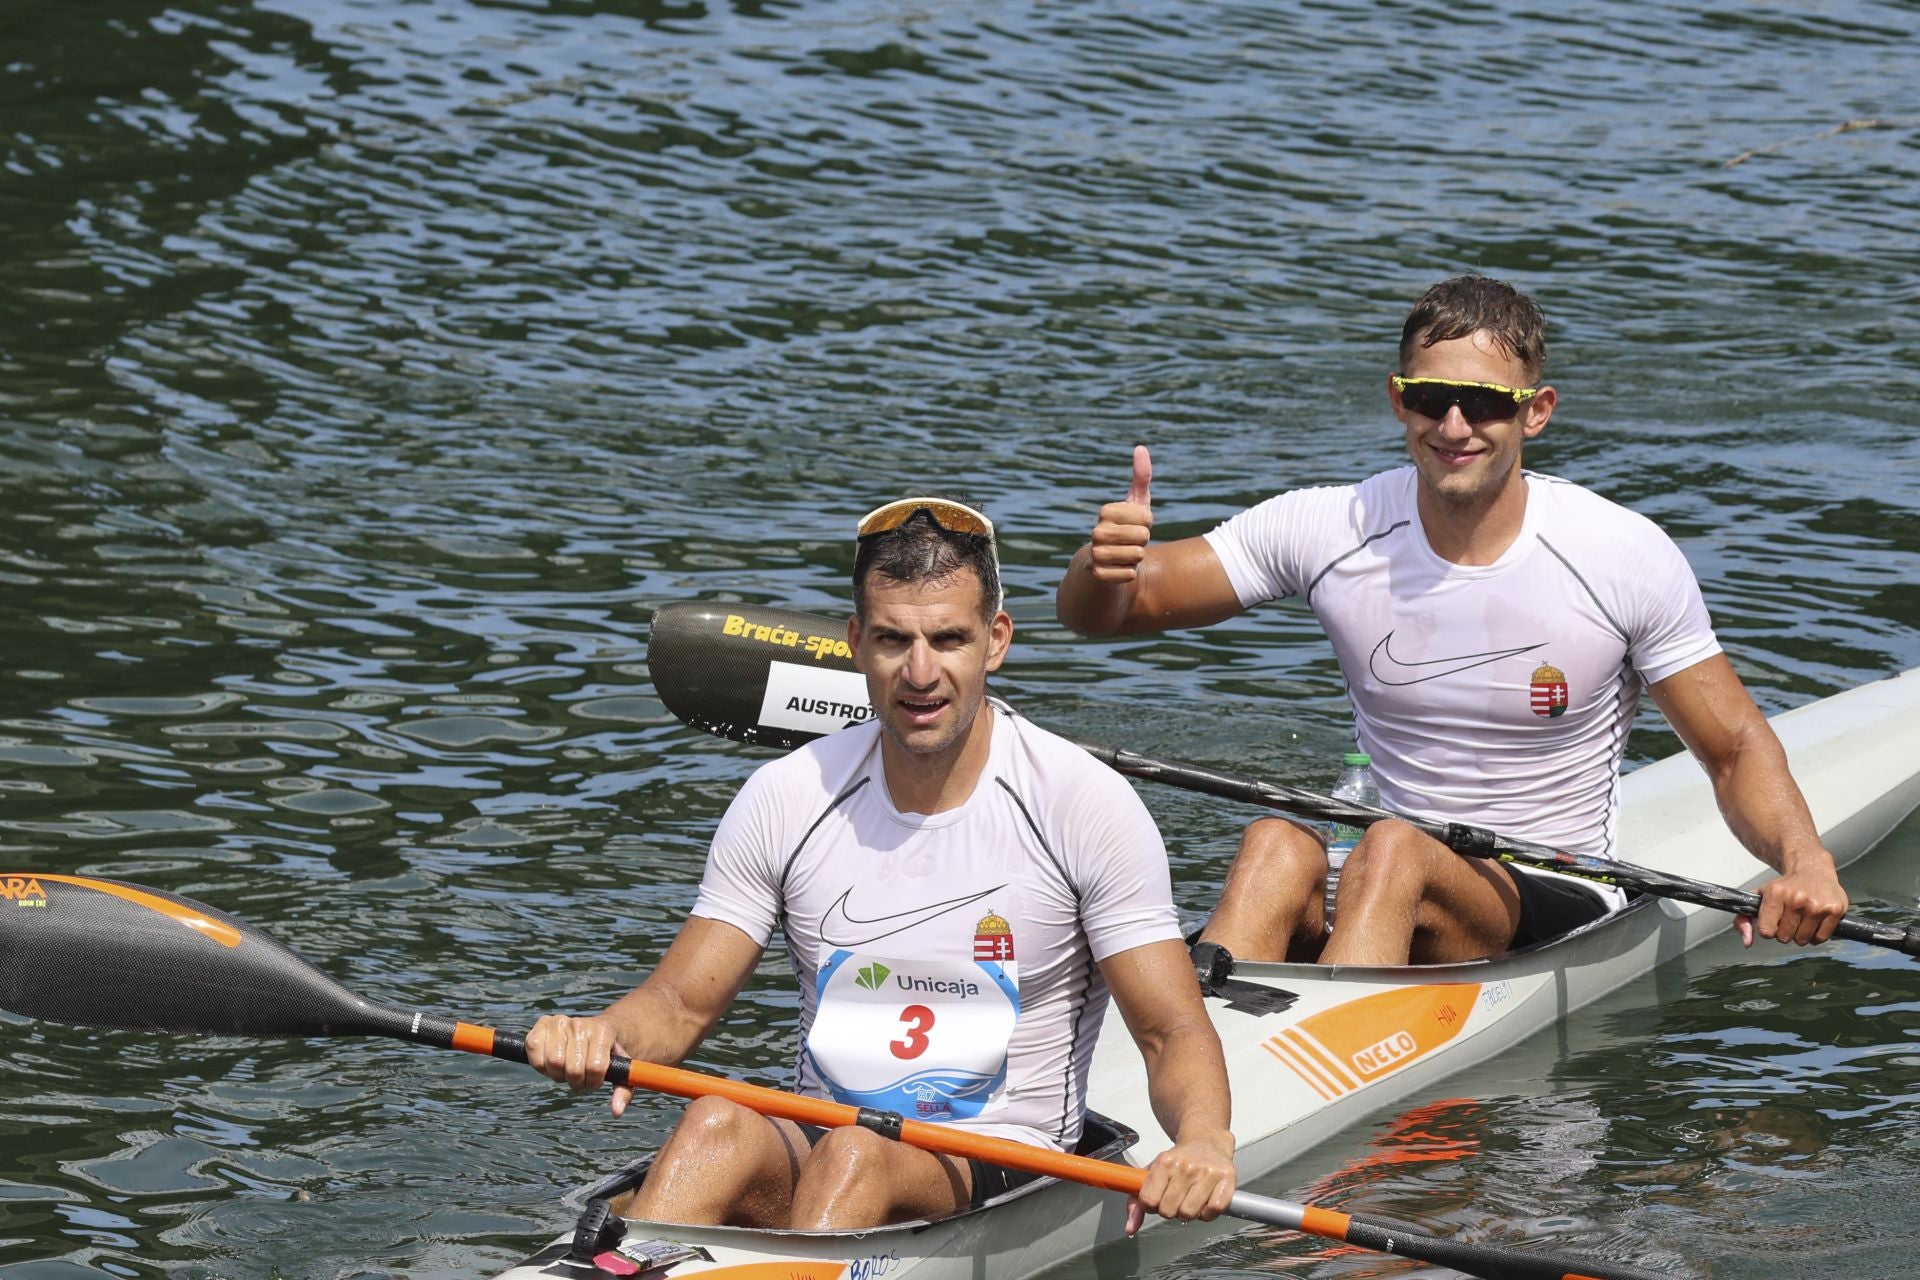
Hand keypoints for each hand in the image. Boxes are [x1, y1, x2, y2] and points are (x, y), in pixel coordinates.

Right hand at [525, 1013, 635, 1117]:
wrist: (594, 1029)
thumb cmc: (608, 1053)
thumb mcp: (620, 1069)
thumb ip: (623, 1091)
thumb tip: (616, 1112)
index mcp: (603, 1031)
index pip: (595, 1068)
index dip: (593, 1082)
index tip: (595, 1080)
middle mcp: (580, 1024)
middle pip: (573, 1069)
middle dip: (576, 1082)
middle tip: (579, 1077)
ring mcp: (560, 1022)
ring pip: (553, 1063)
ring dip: (558, 1075)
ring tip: (566, 1070)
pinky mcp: (542, 1024)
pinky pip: (534, 1052)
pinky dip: (541, 1066)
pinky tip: (551, 1064)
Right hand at [1088, 445, 1153, 584]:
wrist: (1103, 563)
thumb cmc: (1125, 529)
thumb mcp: (1137, 503)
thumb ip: (1141, 476)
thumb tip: (1140, 448)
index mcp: (1106, 512)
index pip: (1146, 517)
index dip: (1147, 524)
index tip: (1135, 525)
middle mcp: (1097, 531)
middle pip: (1143, 536)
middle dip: (1142, 542)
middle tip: (1130, 542)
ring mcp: (1096, 554)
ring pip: (1137, 556)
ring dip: (1136, 558)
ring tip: (1125, 555)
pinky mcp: (1098, 575)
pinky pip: (1130, 574)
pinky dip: (1130, 574)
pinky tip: (1118, 569)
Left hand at [1125, 1127, 1235, 1236]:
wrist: (1207, 1141)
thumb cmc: (1178, 1161)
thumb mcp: (1153, 1173)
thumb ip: (1136, 1202)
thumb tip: (1130, 1228)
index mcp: (1164, 1162)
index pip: (1148, 1201)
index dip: (1151, 1206)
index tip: (1157, 1200)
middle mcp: (1185, 1166)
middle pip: (1168, 1211)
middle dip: (1170, 1210)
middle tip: (1177, 1199)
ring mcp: (1207, 1172)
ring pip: (1189, 1214)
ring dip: (1189, 1213)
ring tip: (1191, 1199)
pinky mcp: (1226, 1178)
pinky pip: (1213, 1211)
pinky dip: (1208, 1213)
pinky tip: (1205, 1201)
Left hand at [1735, 857, 1848, 946]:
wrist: (1812, 869)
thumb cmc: (1784, 887)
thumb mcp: (1758, 897)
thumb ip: (1743, 919)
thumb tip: (1747, 943)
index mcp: (1775, 893)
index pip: (1766, 931)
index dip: (1768, 930)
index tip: (1772, 921)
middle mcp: (1796, 899)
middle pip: (1784, 937)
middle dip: (1784, 932)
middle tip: (1788, 918)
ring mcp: (1816, 905)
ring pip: (1802, 940)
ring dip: (1800, 934)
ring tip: (1801, 919)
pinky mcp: (1834, 910)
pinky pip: (1820, 938)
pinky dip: (1815, 936)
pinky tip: (1813, 922)